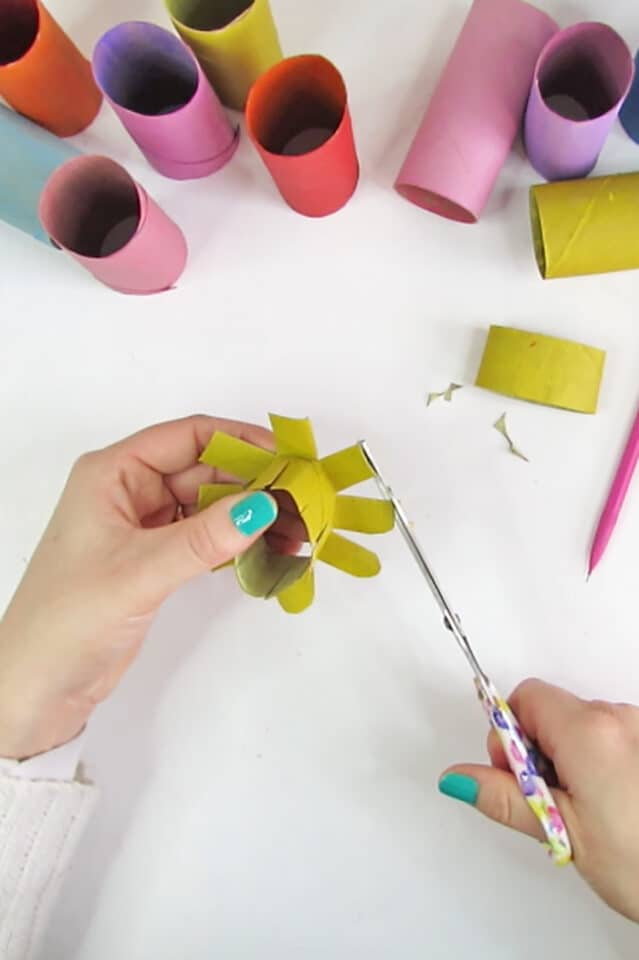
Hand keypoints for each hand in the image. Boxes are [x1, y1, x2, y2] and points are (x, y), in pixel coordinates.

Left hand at [0, 416, 302, 760]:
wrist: (37, 687)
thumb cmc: (66, 620)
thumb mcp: (139, 572)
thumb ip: (203, 539)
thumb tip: (263, 506)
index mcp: (112, 474)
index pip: (187, 438)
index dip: (239, 441)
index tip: (286, 457)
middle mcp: (129, 491)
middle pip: (205, 470)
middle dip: (255, 484)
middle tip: (303, 502)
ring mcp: (144, 526)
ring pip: (210, 506)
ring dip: (251, 516)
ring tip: (297, 531)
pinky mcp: (155, 559)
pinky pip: (206, 537)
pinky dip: (237, 542)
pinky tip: (269, 551)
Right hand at [439, 679, 638, 921]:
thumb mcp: (562, 831)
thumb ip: (504, 797)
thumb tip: (459, 778)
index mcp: (589, 731)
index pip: (526, 698)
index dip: (508, 733)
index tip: (513, 773)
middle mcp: (618, 718)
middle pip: (551, 713)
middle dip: (537, 752)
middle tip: (548, 802)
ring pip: (580, 729)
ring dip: (568, 761)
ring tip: (583, 812)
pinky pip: (609, 738)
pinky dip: (597, 764)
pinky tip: (608, 805)